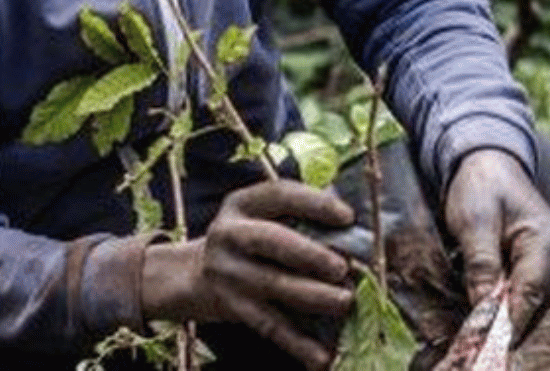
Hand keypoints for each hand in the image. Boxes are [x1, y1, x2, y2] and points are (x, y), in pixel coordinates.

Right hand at [141, 180, 356, 369]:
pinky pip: (269, 326)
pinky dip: (297, 344)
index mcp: (242, 204)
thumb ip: (299, 215)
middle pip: (270, 241)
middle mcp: (230, 234)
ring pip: (273, 284)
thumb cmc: (248, 240)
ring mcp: (229, 273)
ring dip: (313, 295)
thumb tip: (354, 226)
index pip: (279, 194)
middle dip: (308, 253)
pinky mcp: (234, 308)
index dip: (314, 204)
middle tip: (342, 267)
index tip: (347, 217)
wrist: (195, 275)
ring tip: (345, 301)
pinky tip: (322, 358)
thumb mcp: (260, 216)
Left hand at [443, 148, 549, 343]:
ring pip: (532, 307)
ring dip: (505, 313)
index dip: (505, 326)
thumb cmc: (481, 188)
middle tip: (469, 332)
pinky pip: (531, 297)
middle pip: (533, 309)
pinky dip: (510, 303)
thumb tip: (484, 308)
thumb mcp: (473, 223)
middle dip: (502, 322)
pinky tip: (487, 297)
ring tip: (475, 310)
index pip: (528, 299)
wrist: (491, 163)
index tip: (480, 343)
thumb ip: (481, 265)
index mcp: (548, 245)